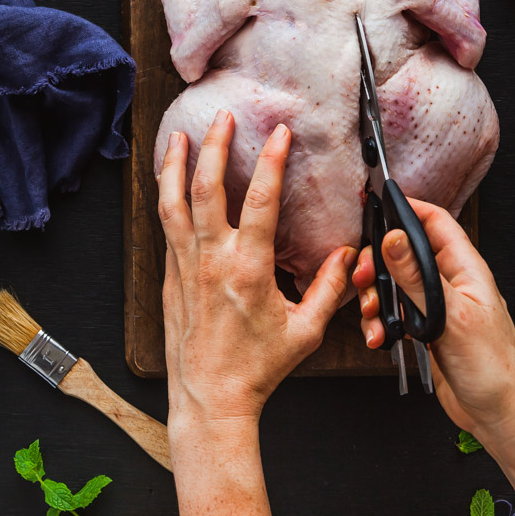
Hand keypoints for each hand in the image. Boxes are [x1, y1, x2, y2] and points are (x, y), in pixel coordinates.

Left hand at [158, 109, 355, 428]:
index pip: (262, 200)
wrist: (211, 397)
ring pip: (173, 204)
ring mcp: (185, 267)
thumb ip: (328, 289)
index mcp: (249, 269)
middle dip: (215, 146)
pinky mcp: (170, 278)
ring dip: (176, 165)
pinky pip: (166, 228)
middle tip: (223, 118)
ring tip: (180, 137)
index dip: (272, 160)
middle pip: (207, 189)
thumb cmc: (257, 368)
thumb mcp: (306, 330)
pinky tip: (170, 184)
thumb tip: (348, 256)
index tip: (280, 133)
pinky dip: (167, 198)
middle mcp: (212, 261)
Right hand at [352, 200, 514, 444]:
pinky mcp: (427, 331)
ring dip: (377, 297)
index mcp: (466, 269)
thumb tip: (393, 238)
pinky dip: (381, 322)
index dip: (409, 209)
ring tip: (373, 316)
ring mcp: (438, 308)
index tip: (379, 207)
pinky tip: (379, 337)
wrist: (500, 416)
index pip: (436, 222)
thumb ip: (418, 277)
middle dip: (379, 262)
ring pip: (396, 285)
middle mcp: (451, 284)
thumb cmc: (493, 368)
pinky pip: (395, 314)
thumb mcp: (451, 316)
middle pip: (406, 253)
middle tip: (363, 277)